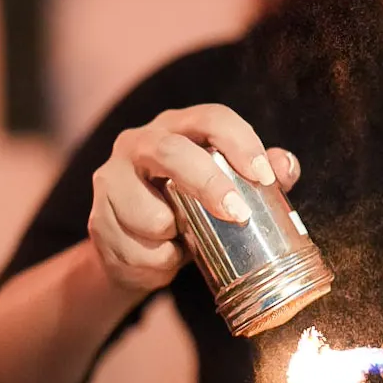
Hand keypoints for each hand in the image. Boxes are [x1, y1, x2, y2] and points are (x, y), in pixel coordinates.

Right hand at [88, 104, 300, 294]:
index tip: (265, 178)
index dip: (240, 142)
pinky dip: (159, 264)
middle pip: (170, 152)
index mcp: (178, 126)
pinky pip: (136, 252)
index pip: (211, 118)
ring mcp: (111, 179)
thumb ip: (261, 173)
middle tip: (238, 214)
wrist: (137, 249)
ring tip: (183, 240)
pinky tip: (161, 256)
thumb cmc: (193, 206)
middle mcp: (138, 143)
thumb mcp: (231, 187)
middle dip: (208, 184)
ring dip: (177, 239)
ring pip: (150, 216)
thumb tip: (285, 168)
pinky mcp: (97, 219)